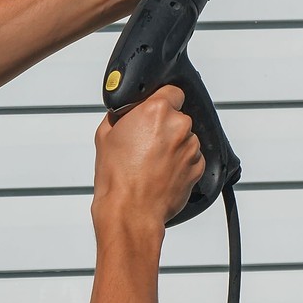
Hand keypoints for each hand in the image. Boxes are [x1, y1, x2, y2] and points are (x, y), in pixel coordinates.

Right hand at [92, 86, 204, 227]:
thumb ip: (121, 115)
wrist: (131, 211)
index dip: (162, 100)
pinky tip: (161, 173)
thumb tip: (126, 111)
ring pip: (184, 138)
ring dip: (173, 145)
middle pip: (177, 116)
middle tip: (145, 142)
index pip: (172, 90)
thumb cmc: (117, 177)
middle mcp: (179, 125)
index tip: (155, 110)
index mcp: (156, 110)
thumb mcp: (105, 135)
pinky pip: (190, 157)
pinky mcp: (198, 167)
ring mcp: (191, 147)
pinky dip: (179, 163)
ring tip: (152, 162)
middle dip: (164, 126)